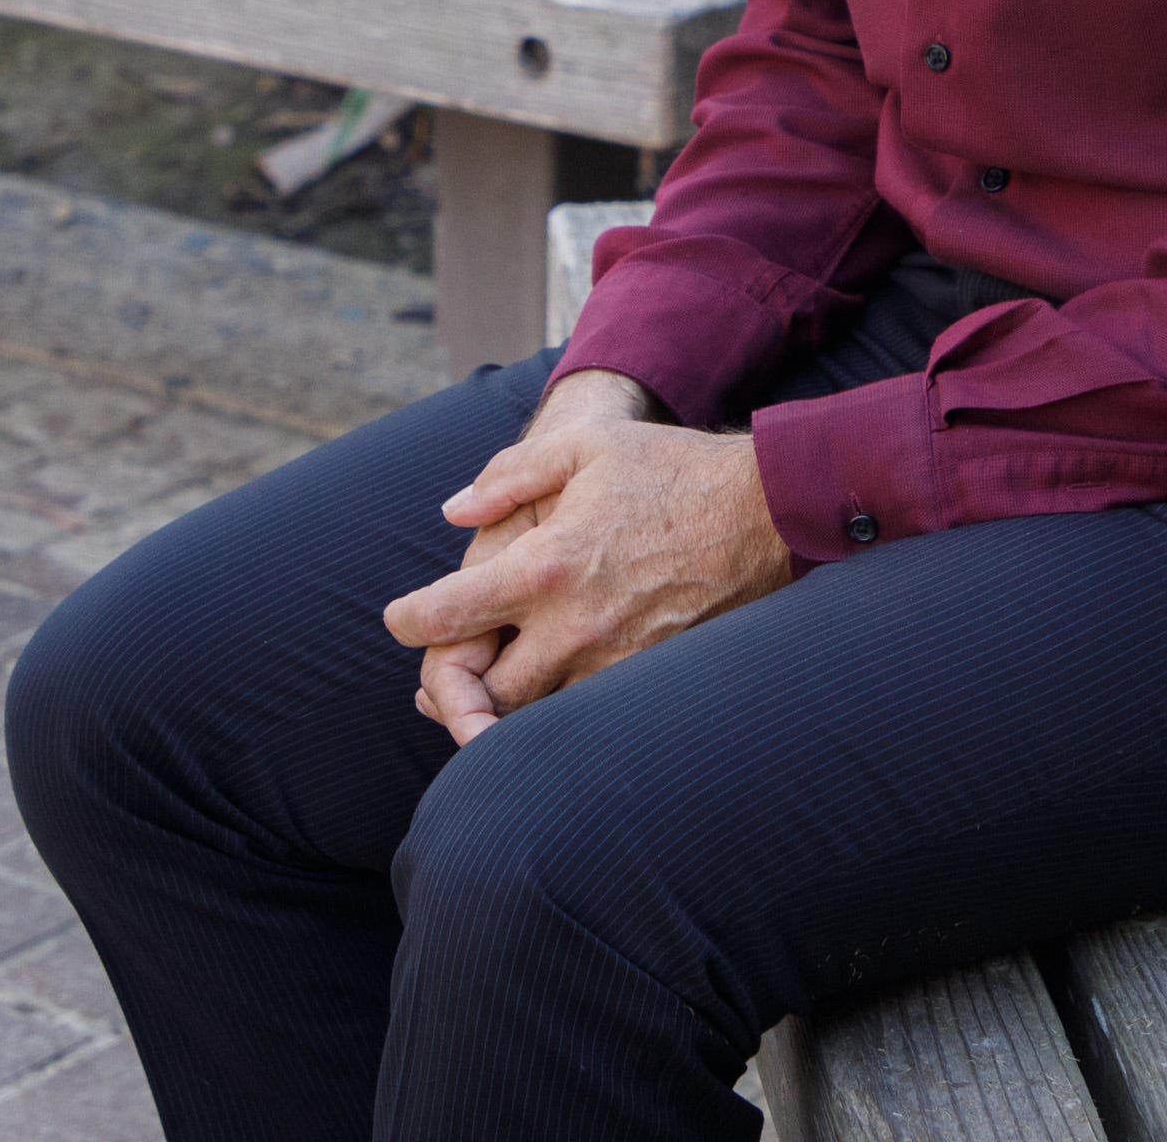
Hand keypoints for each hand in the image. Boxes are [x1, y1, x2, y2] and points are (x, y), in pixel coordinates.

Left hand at [384, 374, 789, 742]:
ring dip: (503, 704)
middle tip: (441, 671)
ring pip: (534, 715)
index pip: (444, 617)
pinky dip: (557, 708)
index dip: (405, 621)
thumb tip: (453, 512)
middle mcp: (571, 627)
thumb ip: (508, 477)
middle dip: (449, 687)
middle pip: (481, 691)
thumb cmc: (671, 470)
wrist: (766, 510)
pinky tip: (551, 683)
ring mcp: (613, 661)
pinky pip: (585, 713)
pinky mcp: (649, 678)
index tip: (400, 618)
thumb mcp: (584, 450)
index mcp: (544, 567)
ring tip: (490, 682)